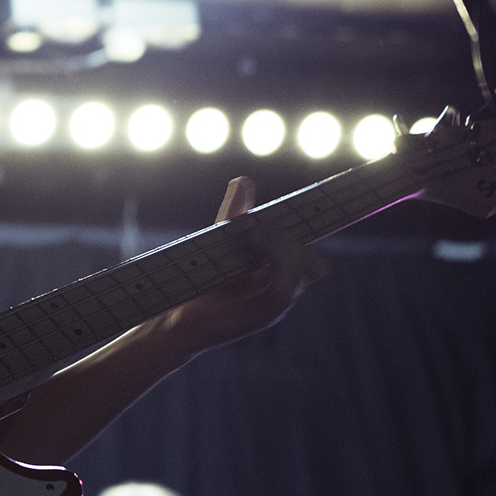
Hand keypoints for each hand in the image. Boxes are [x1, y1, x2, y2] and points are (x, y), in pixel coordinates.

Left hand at [163, 176, 327, 352]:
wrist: (178, 314)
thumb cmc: (201, 279)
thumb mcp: (220, 240)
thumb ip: (236, 214)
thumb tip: (244, 180)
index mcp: (278, 274)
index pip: (310, 254)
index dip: (315, 232)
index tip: (317, 205)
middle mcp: (283, 290)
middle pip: (311, 260)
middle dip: (287, 236)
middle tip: (256, 229)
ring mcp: (277, 304)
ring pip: (303, 270)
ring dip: (280, 245)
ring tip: (251, 236)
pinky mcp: (266, 315)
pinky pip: (287, 288)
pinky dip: (274, 261)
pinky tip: (251, 246)